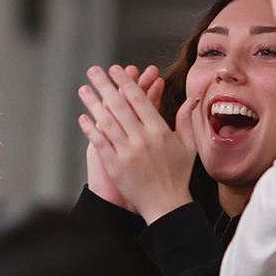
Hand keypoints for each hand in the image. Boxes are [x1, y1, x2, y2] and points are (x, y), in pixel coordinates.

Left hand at [77, 64, 197, 222]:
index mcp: (159, 131)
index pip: (139, 100)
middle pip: (119, 106)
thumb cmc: (177, 176)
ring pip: (107, 121)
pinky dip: (91, 129)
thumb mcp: (188, 146)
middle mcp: (142, 139)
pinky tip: (83, 117)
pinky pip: (100, 143)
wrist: (166, 205)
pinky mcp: (115, 166)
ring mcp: (127, 152)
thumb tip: (192, 99)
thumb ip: (186, 120)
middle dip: (105, 85)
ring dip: (93, 103)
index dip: (126, 82)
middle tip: (94, 71)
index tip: (116, 70)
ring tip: (83, 89)